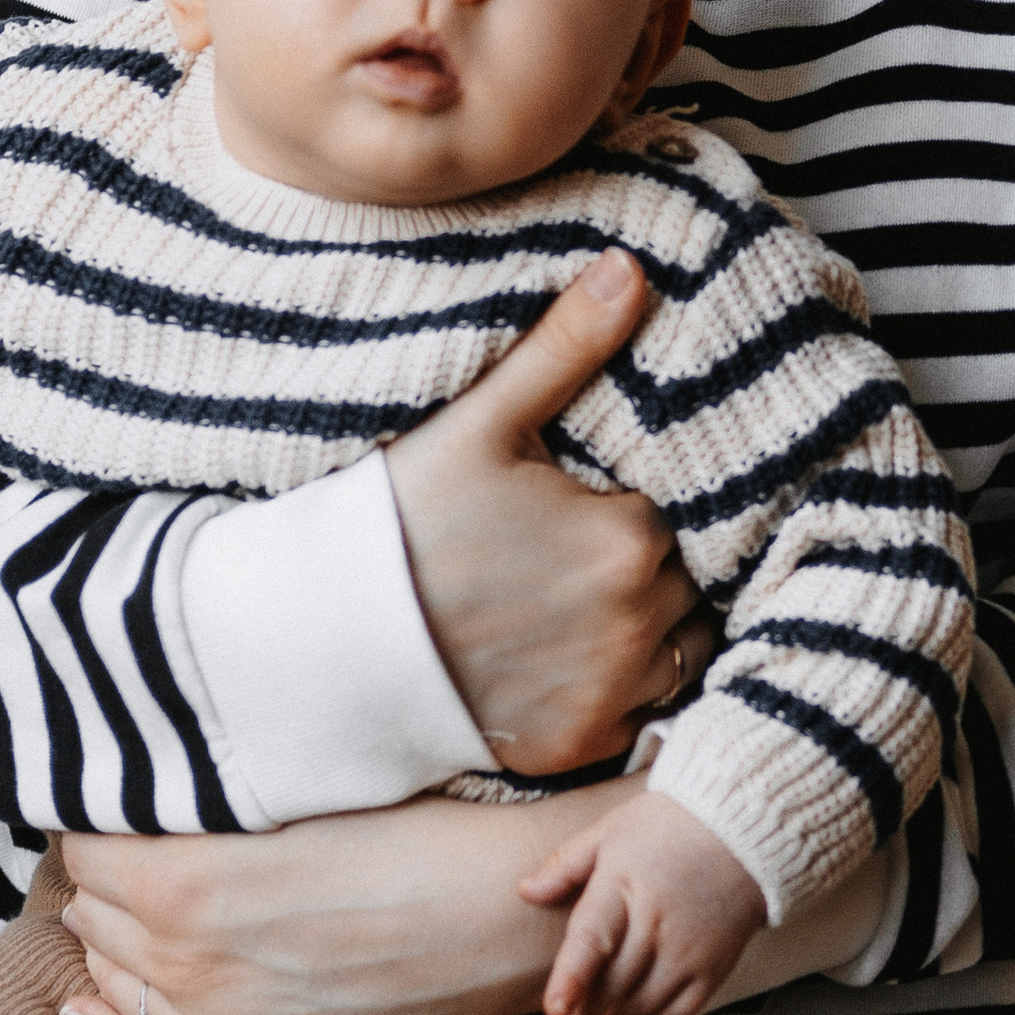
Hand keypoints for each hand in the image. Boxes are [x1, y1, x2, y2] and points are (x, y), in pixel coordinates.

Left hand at [52, 784, 639, 1014]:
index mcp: (181, 879)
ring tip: (121, 921)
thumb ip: (200, 810)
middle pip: (93, 919)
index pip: (85, 852)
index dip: (94, 828)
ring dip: (110, 949)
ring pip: (117, 986)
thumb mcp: (286, 795)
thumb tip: (134, 801)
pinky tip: (82, 1014)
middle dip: (101, 888)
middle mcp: (185, 960)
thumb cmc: (405, 832)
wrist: (491, 914)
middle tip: (125, 865)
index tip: (112, 814)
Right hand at [384, 253, 711, 772]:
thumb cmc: (401, 521)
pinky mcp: (580, 748)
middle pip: (687, 582)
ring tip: (578, 608)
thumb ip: (566, 345)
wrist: (327, 643)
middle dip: (649, 567)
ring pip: (679, 652)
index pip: (682, 511)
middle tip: (576, 554)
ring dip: (648, 631)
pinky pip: (640, 716)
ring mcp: (612, 696)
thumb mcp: (481, 422)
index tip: (589, 502)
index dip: (636, 504)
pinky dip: (616, 693)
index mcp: (630, 537)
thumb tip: (634, 267)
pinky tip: (561, 663)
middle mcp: (640, 625)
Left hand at [518, 791, 763, 1014]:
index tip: (554, 1011)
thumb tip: (525, 891)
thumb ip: (565, 866)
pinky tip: (634, 1006)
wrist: (741, 832)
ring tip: (592, 1009)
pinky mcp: (713, 970)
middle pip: (610, 988)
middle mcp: (657, 925)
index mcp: (622, 888)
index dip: (572, 979)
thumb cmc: (667, 828)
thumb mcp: (610, 832)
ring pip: (639, 1008)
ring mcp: (689, 952)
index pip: (593, 940)